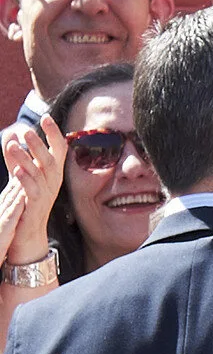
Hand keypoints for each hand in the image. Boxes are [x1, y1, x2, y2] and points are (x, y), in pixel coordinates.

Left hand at [1, 116, 64, 262]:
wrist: (27, 236)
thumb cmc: (26, 204)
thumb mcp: (23, 177)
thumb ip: (18, 157)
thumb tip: (12, 134)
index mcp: (52, 175)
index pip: (59, 151)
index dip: (54, 134)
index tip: (46, 117)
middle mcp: (52, 185)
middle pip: (52, 161)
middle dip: (40, 145)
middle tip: (27, 130)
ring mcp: (46, 197)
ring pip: (41, 175)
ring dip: (28, 159)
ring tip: (14, 145)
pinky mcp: (35, 208)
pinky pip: (33, 192)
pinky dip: (26, 180)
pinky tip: (16, 171)